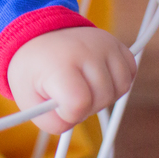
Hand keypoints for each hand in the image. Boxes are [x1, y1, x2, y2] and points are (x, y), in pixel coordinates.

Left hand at [7, 27, 135, 134]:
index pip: (78, 102)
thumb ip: (51, 122)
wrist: (40, 37)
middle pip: (102, 98)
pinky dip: (117, 82)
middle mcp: (84, 50)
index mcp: (58, 63)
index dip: (69, 112)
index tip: (58, 102)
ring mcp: (104, 44)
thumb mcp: (28, 99)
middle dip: (87, 106)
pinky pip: (130, 73)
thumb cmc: (34, 70)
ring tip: (84, 85)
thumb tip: (74, 121)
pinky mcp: (117, 43)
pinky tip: (98, 77)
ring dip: (104, 95)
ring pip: (120, 88)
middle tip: (69, 94)